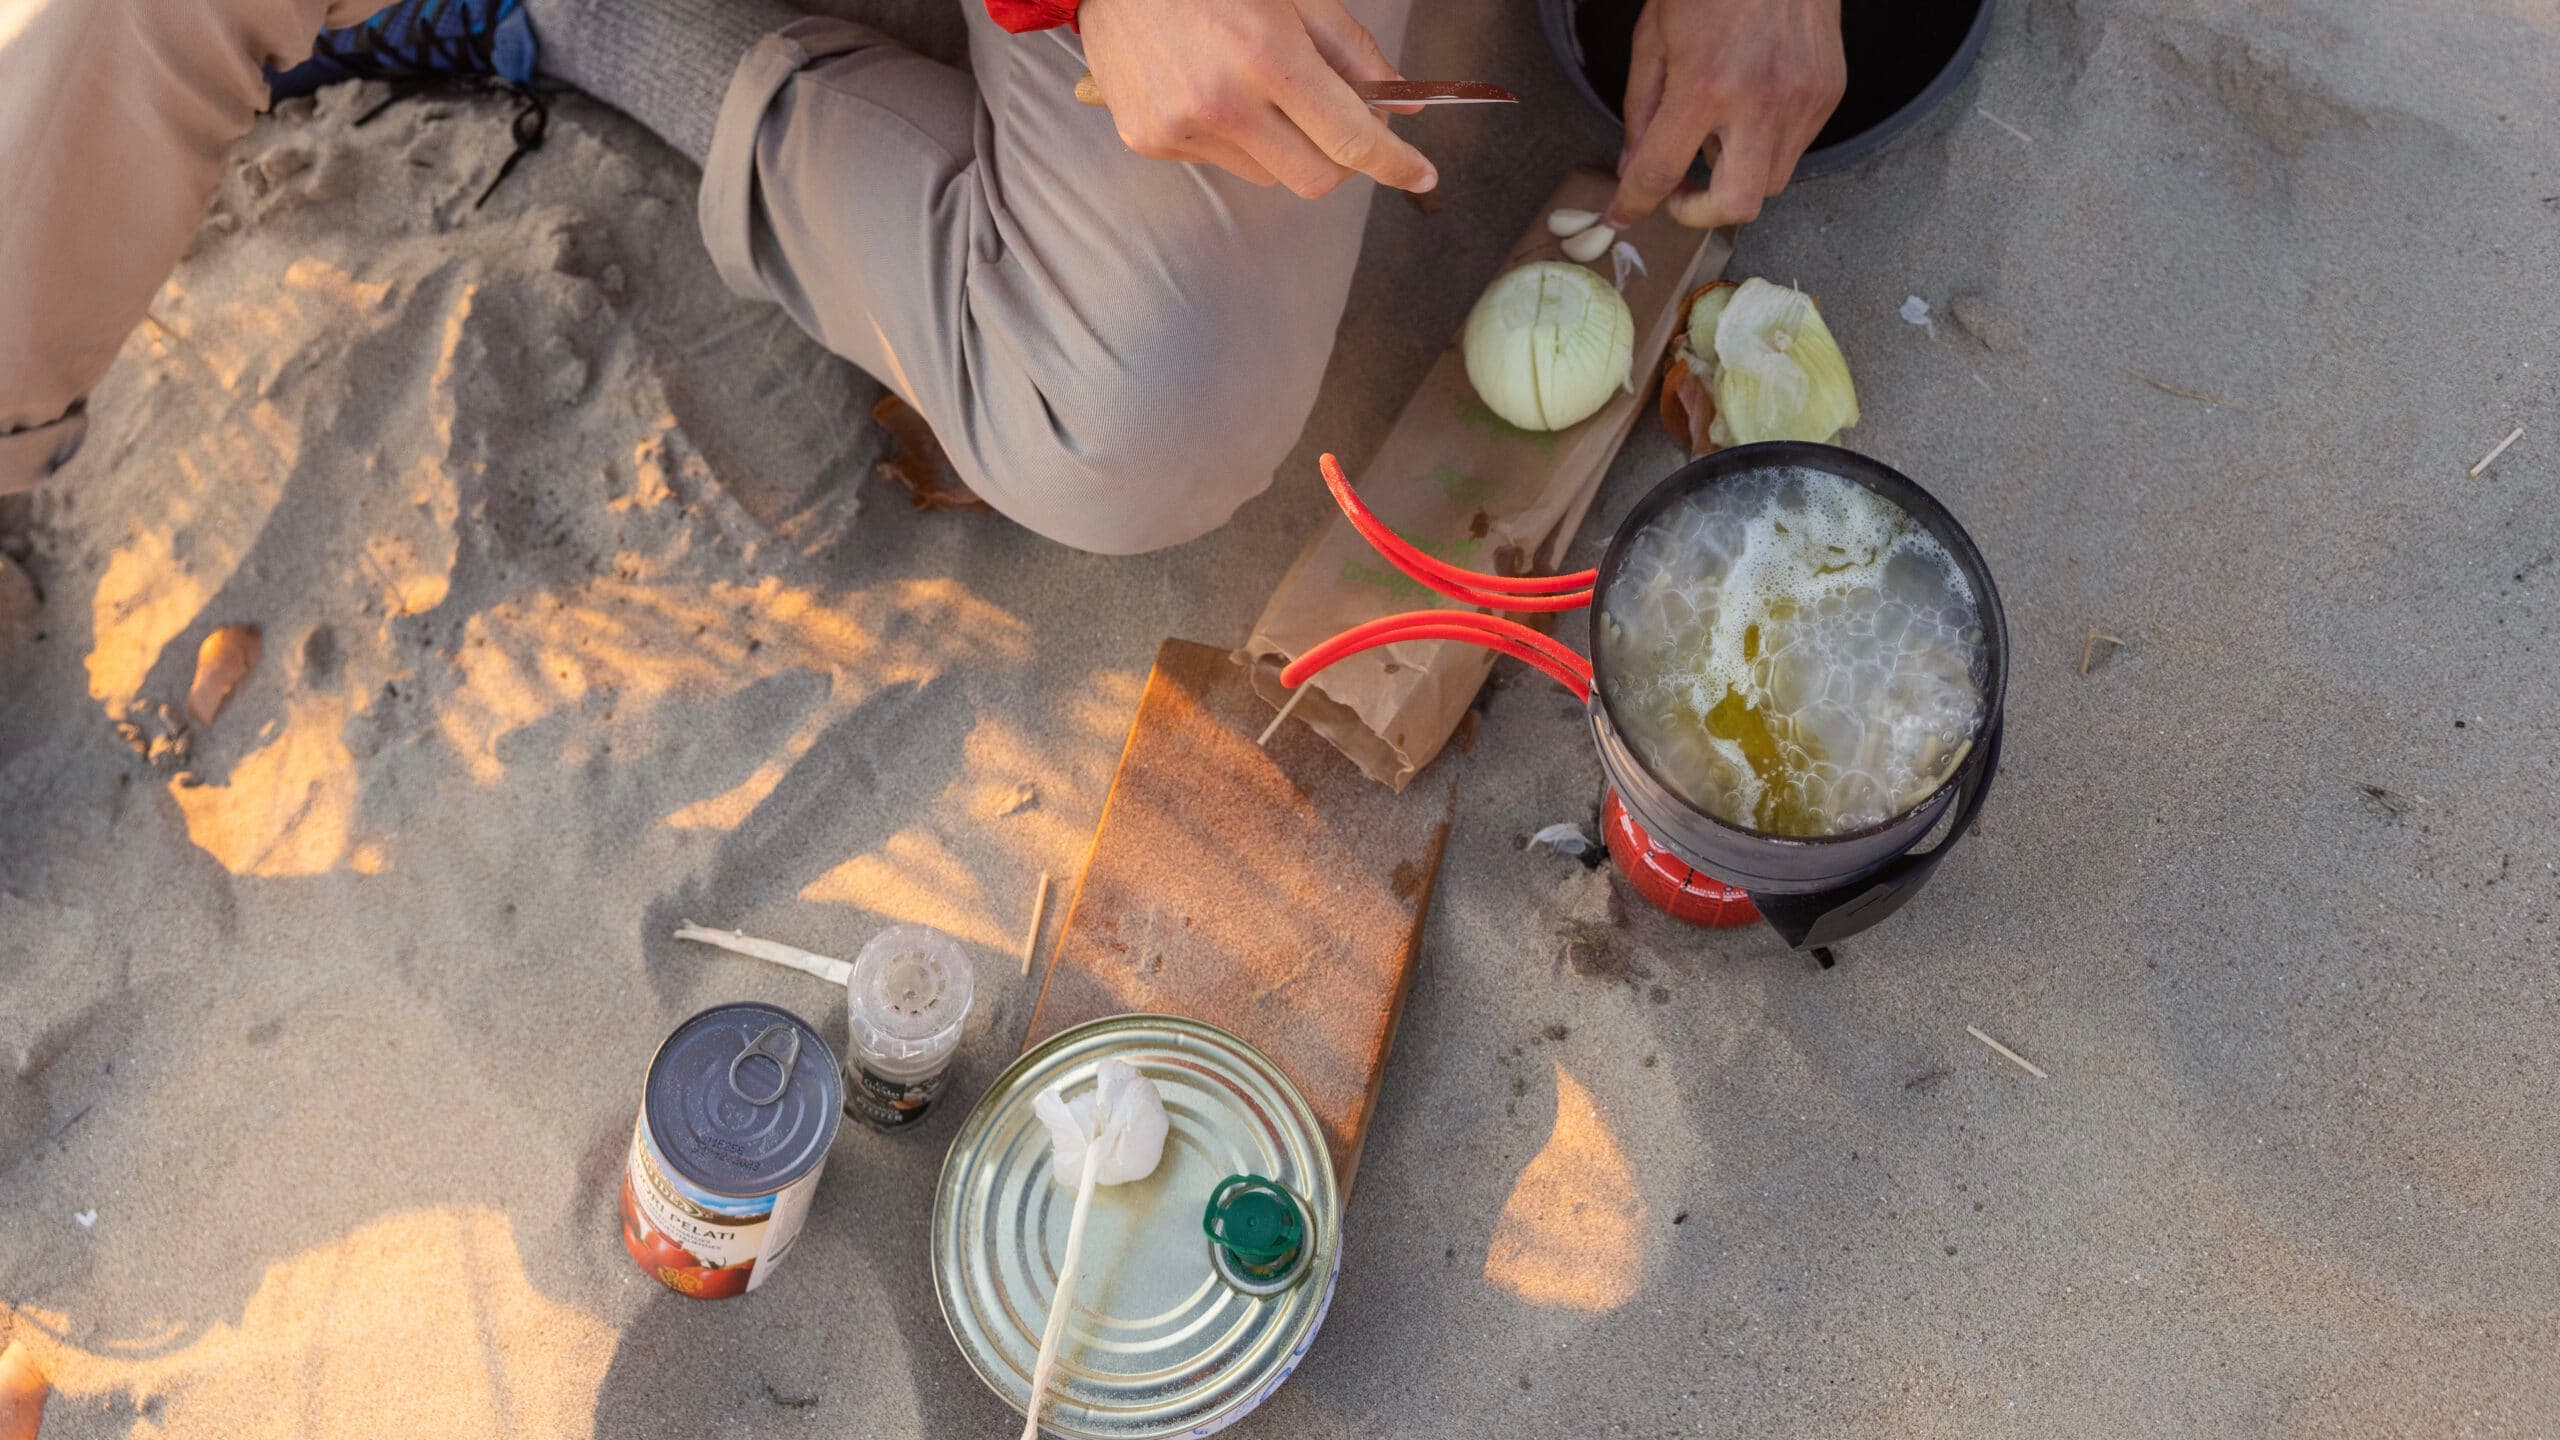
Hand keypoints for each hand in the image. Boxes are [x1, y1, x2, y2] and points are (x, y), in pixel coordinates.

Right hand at [1079, 0, 1436, 197]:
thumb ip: (1353, 53)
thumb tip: (1398, 107)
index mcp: (1265, 56)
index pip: (1350, 139)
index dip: (1394, 163)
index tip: (1420, 173)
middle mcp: (1220, 102)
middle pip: (1313, 178)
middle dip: (1340, 160)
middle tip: (1339, 125)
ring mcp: (1179, 128)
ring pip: (1267, 174)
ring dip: (1283, 146)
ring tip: (1258, 91)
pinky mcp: (1148, 140)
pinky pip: (1219, 161)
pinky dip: (1234, 138)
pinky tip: (1212, 91)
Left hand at [1604, 0, 1844, 229]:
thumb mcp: (1654, 36)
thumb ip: (1641, 109)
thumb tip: (1632, 167)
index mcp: (1705, 85)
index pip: (1660, 172)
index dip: (1633, 205)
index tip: (1623, 216)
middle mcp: (1760, 101)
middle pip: (1737, 205)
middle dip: (1701, 211)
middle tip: (1680, 191)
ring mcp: (1802, 100)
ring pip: (1770, 182)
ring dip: (1736, 174)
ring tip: (1717, 130)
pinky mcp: (1828, 94)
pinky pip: (1794, 147)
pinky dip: (1764, 144)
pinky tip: (1749, 106)